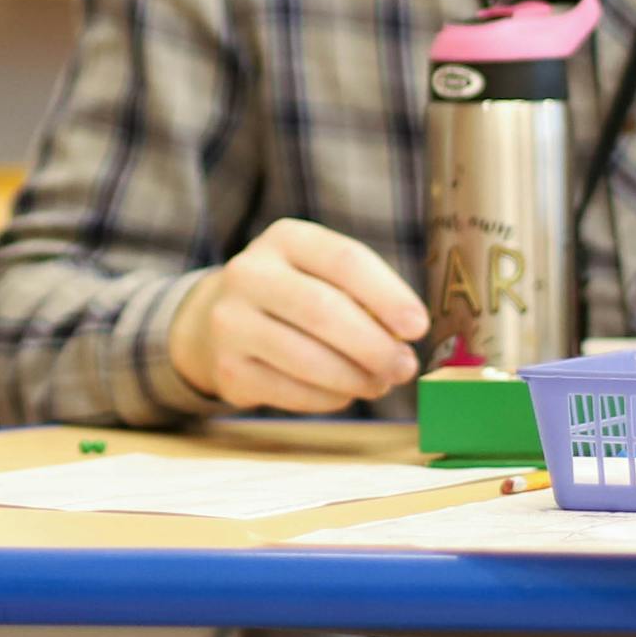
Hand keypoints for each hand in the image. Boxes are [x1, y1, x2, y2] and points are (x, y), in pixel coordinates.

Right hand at [168, 219, 429, 411]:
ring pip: (305, 358)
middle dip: (374, 345)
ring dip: (355, 377)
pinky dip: (328, 398)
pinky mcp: (228, 369)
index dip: (388, 296)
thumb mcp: (321, 272)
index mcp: (285, 238)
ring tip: (380, 383)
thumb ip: (362, 293)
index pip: (345, 260)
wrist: (218, 317)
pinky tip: (345, 393)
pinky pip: (290, 391)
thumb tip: (406, 337)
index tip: (418, 326)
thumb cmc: (295, 293)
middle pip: (323, 310)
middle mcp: (249, 273)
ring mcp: (231, 322)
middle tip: (405, 367)